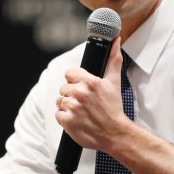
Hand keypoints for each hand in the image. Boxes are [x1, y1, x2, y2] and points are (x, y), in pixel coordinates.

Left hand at [55, 37, 133, 151]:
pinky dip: (65, 118)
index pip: (69, 73)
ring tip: (81, 111)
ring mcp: (72, 108)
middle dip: (72, 94)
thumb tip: (116, 41)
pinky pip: (58, 114)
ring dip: (68, 106)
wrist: (115, 133)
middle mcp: (79, 94)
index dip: (75, 81)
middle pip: (64, 88)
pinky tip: (77, 119)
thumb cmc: (114, 108)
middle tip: (84, 102)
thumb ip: (114, 60)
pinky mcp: (67, 121)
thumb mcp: (114, 82)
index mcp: (89, 82)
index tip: (82, 88)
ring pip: (60, 101)